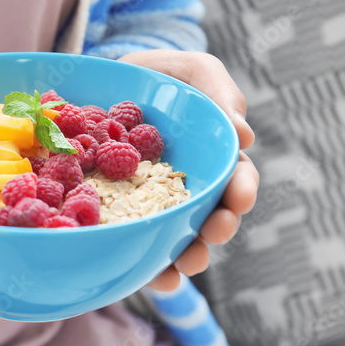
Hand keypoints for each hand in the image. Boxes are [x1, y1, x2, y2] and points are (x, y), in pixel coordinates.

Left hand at [117, 50, 258, 291]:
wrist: (99, 85)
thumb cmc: (156, 77)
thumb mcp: (192, 71)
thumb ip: (219, 92)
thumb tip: (245, 137)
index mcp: (213, 159)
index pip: (237, 180)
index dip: (243, 191)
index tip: (240, 197)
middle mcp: (189, 190)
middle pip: (213, 217)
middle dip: (219, 229)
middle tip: (215, 230)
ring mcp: (156, 208)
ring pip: (180, 240)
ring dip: (190, 256)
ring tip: (187, 262)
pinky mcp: (122, 218)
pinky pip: (139, 247)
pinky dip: (148, 267)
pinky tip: (151, 274)